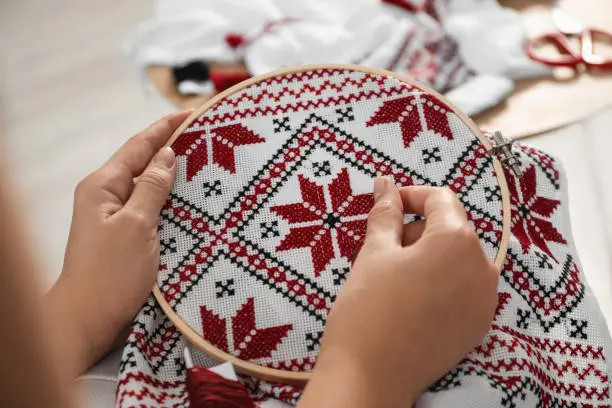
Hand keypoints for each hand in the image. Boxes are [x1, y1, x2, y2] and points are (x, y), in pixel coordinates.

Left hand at [45, 111, 189, 377]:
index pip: (138, 146)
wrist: (87, 320)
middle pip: (141, 162)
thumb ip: (152, 187)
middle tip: (203, 136)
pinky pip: (149, 207)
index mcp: (102, 186)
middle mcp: (105, 196)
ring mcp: (114, 216)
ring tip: (202, 162)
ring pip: (147, 185)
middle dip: (170, 147)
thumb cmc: (110, 274)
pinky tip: (188, 198)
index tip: (191, 113)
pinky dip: (168, 198)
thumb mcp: (137, 225)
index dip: (165, 128)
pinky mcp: (124, 235)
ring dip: (171, 173)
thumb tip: (166, 156)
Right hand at [299, 178, 498, 407]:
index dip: (411, 197)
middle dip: (417, 230)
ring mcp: (485, 300)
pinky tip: (412, 299)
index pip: (440, 199)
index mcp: (458, 241)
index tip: (386, 206)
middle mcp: (483, 267)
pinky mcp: (479, 325)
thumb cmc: (368, 308)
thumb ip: (385, 213)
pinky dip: (441, 282)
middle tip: (382, 248)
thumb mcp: (374, 253)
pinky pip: (464, 287)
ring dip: (429, 255)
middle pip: (451, 229)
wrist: (371, 377)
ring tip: (394, 276)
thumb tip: (386, 183)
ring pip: (458, 259)